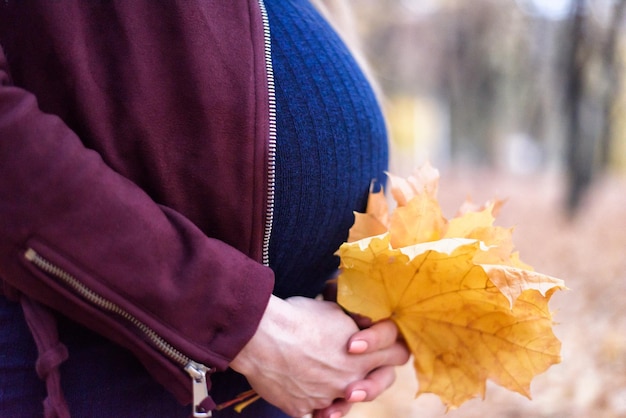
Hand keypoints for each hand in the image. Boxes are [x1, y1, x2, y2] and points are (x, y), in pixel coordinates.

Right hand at [229, 296, 406, 416]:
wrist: (261, 335)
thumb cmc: (297, 317)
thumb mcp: (335, 310)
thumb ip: (357, 323)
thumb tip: (366, 323)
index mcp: (364, 355)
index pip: (399, 354)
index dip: (392, 347)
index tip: (382, 346)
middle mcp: (351, 381)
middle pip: (377, 385)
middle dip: (373, 378)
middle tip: (358, 368)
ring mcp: (327, 398)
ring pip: (343, 400)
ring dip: (336, 388)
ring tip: (319, 373)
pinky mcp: (303, 408)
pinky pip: (314, 408)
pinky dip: (309, 397)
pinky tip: (298, 380)